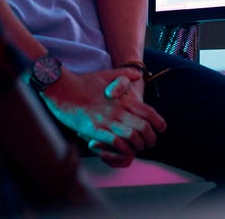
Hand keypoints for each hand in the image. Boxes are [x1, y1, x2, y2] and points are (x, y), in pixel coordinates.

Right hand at [39, 68, 165, 167]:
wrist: (63, 88)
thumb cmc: (84, 81)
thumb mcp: (107, 74)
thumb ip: (124, 75)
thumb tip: (138, 74)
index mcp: (123, 98)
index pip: (148, 112)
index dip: (158, 122)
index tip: (161, 129)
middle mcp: (118, 110)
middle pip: (144, 127)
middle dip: (150, 138)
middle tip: (150, 143)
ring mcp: (107, 120)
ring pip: (132, 137)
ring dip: (138, 145)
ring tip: (138, 148)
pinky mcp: (95, 131)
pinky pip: (116, 143)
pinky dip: (123, 149)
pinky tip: (124, 150)